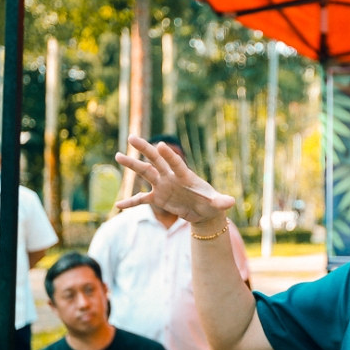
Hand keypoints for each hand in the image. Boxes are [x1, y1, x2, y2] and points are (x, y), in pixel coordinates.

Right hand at [115, 135, 234, 224]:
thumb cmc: (211, 203)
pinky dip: (130, 202)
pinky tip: (118, 205)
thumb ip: (221, 201)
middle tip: (131, 137)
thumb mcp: (216, 203)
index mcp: (185, 175)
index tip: (160, 145)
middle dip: (144, 149)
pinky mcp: (158, 198)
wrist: (204, 211)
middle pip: (155, 160)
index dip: (169, 155)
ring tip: (118, 155)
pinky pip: (141, 200)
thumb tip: (231, 202)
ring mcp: (163, 186)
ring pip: (145, 173)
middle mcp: (171, 177)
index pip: (176, 163)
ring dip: (132, 165)